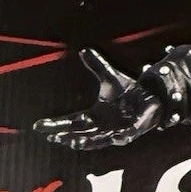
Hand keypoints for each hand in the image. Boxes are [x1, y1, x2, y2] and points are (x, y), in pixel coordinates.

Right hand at [34, 50, 166, 149]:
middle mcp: (103, 126)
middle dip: (66, 136)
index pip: (71, 122)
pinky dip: (120, 137)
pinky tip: (114, 138)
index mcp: (95, 115)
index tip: (38, 126)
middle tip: (52, 137)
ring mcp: (117, 131)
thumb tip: (83, 49)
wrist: (151, 96)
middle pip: (80, 134)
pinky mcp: (132, 131)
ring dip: (86, 142)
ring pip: (98, 141)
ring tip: (72, 141)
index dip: (56, 124)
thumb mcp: (110, 77)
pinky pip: (125, 136)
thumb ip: (97, 66)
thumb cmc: (129, 91)